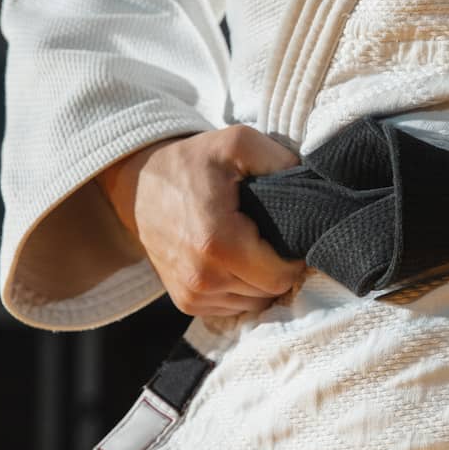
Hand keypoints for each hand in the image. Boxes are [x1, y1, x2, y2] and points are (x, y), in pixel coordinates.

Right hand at [95, 125, 307, 316]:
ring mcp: (192, 295)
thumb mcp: (237, 143)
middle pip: (270, 291)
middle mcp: (202, 278)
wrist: (137, 183)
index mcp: (217, 243)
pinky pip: (234, 306)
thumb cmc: (192, 162)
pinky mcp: (186, 303)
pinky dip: (242, 288)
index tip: (291, 232)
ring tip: (251, 245)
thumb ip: (279, 160)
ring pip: (254, 302)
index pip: (281, 275)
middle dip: (279, 266)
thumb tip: (311, 182)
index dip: (296, 255)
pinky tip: (235, 260)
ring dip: (261, 279)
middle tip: (272, 235)